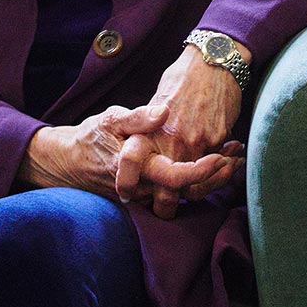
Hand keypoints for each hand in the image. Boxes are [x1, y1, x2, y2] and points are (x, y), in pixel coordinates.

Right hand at [19, 104, 234, 203]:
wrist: (69, 163)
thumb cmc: (90, 138)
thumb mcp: (110, 119)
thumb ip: (136, 117)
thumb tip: (162, 112)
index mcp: (138, 167)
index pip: (175, 177)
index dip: (201, 171)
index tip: (221, 156)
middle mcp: (145, 187)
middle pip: (190, 192)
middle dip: (217, 177)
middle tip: (238, 157)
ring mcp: (148, 194)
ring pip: (188, 195)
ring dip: (214, 178)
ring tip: (235, 157)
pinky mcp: (149, 193)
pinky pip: (180, 192)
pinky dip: (201, 179)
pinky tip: (218, 161)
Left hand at [116, 43, 248, 217]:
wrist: (213, 61)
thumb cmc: (183, 78)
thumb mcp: (155, 103)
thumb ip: (148, 129)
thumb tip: (142, 150)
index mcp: (151, 134)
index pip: (140, 174)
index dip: (137, 190)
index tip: (135, 197)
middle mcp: (171, 142)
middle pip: (168, 189)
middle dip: (167, 205)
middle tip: (167, 209)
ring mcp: (195, 142)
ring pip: (195, 184)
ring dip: (200, 188)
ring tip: (199, 188)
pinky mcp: (216, 139)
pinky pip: (217, 166)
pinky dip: (221, 170)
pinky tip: (225, 164)